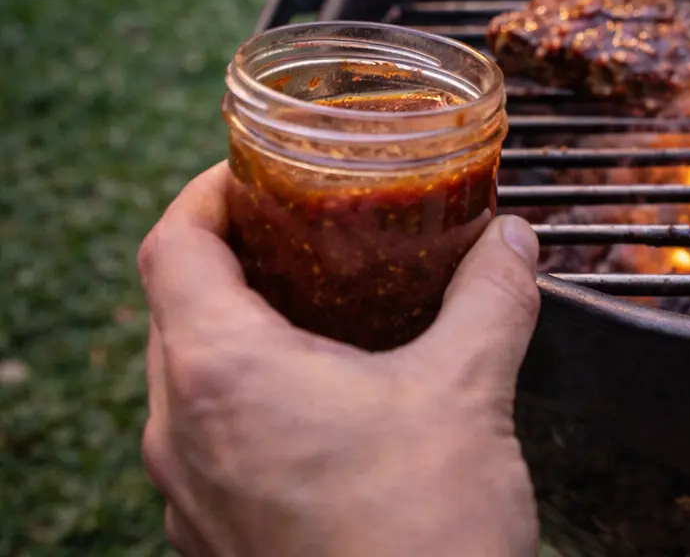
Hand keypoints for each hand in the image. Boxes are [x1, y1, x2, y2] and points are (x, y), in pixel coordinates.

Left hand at [137, 162, 542, 556]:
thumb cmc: (421, 531)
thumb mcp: (468, 391)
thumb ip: (489, 298)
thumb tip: (512, 240)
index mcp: (223, 372)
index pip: (174, 244)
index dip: (210, 191)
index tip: (259, 172)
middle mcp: (183, 430)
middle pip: (176, 306)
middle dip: (237, 256)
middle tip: (307, 229)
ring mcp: (192, 495)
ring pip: (189, 379)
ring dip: (243, 330)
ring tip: (325, 310)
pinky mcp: (218, 538)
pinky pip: (211, 441)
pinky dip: (252, 399)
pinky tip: (329, 403)